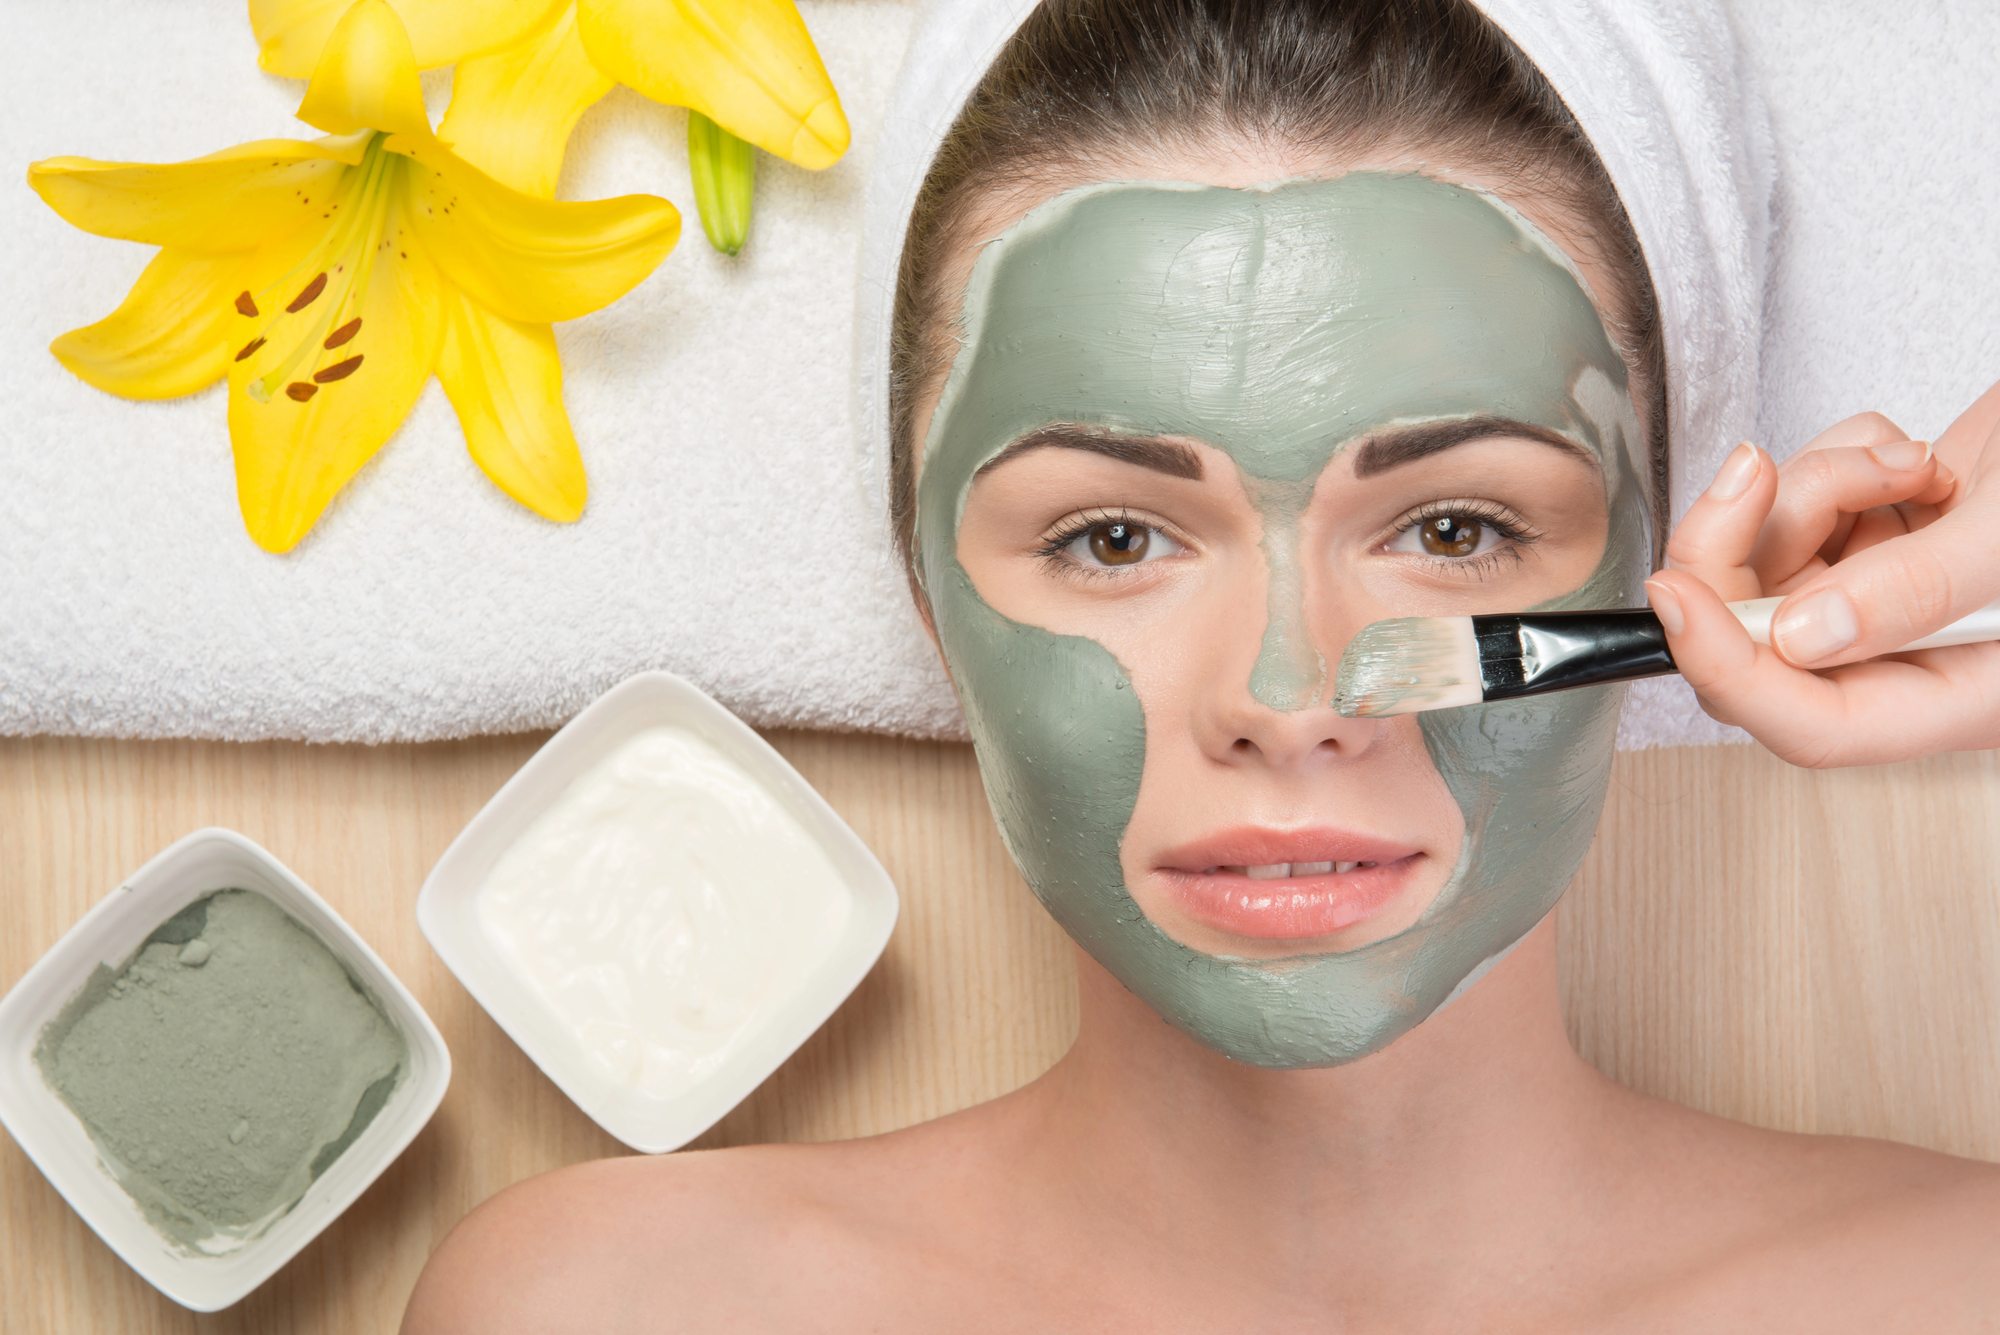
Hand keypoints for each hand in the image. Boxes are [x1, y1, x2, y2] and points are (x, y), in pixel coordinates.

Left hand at [1643, 379, 1999, 767]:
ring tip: (1907, 460)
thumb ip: (1920, 587)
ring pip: (1782, 564)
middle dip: (1753, 546)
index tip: (1675, 595)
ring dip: (1813, 489)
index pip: (1818, 727)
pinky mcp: (1894, 541)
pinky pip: (1813, 511)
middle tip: (1759, 471)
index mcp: (1975, 700)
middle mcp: (1926, 661)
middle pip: (1771, 643)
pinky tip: (1911, 453)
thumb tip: (1803, 638)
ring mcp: (1902, 601)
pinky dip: (1841, 464)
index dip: (1731, 671)